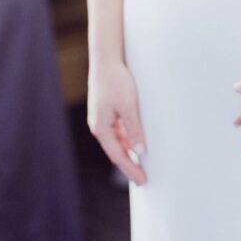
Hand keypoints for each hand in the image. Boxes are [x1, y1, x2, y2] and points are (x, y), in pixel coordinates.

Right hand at [88, 61, 147, 185]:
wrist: (105, 60)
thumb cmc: (116, 80)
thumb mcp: (128, 106)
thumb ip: (134, 129)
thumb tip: (139, 152)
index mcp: (101, 128)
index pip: (118, 155)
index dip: (131, 169)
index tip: (142, 180)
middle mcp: (99, 126)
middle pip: (115, 151)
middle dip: (128, 165)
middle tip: (142, 178)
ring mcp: (101, 119)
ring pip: (116, 141)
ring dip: (128, 152)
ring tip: (141, 164)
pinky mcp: (105, 111)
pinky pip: (116, 131)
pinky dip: (126, 139)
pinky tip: (134, 143)